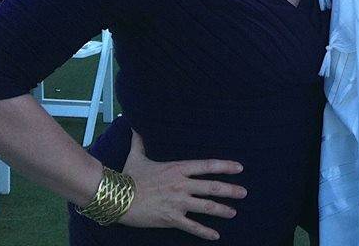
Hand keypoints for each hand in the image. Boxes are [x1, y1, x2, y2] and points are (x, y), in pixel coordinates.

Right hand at [117, 131, 246, 239]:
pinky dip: (205, 232)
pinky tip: (216, 235)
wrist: (115, 197)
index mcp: (178, 168)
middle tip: (244, 193)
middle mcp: (181, 184)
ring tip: (233, 212)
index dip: (225, 166)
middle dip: (231, 190)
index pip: (208, 165)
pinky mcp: (171, 218)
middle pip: (212, 187)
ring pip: (206, 206)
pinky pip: (192, 226)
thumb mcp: (137, 156)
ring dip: (222, 210)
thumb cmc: (127, 177)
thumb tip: (135, 124)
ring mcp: (178, 202)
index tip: (239, 168)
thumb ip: (140, 141)